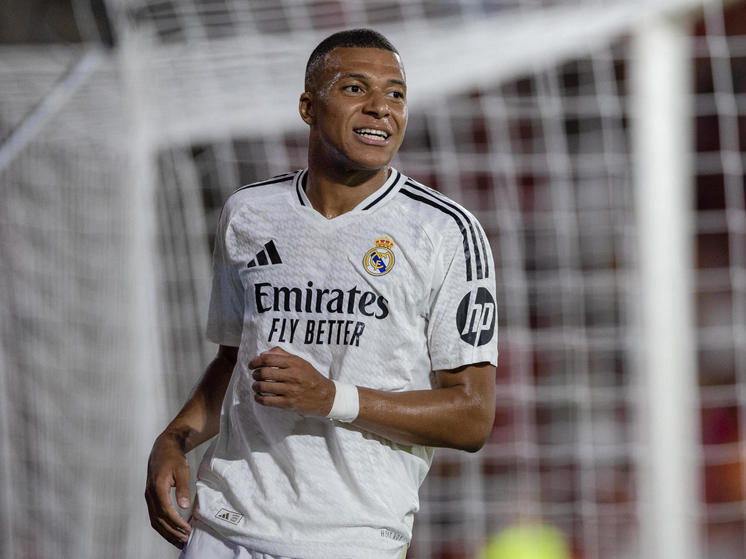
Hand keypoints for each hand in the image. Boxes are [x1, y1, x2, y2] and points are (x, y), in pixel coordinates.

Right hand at [144, 433, 191, 547]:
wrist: (163, 448)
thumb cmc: (174, 458)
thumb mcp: (182, 470)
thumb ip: (183, 488)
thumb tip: (184, 506)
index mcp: (157, 487)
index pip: (166, 511)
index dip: (176, 523)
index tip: (187, 530)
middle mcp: (150, 495)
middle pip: (159, 520)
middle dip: (172, 532)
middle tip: (185, 540)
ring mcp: (149, 497)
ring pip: (155, 521)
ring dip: (167, 533)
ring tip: (179, 541)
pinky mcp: (151, 498)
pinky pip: (155, 517)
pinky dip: (163, 527)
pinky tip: (172, 532)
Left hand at [249, 347, 334, 416]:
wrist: (325, 396)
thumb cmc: (310, 377)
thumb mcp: (300, 362)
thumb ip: (282, 355)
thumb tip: (263, 354)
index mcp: (294, 363)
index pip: (269, 359)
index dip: (256, 361)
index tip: (252, 365)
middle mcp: (293, 375)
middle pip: (264, 372)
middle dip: (255, 374)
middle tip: (255, 376)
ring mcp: (291, 390)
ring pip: (264, 387)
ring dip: (255, 386)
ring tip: (256, 386)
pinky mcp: (289, 403)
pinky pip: (267, 401)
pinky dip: (259, 398)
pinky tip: (258, 397)